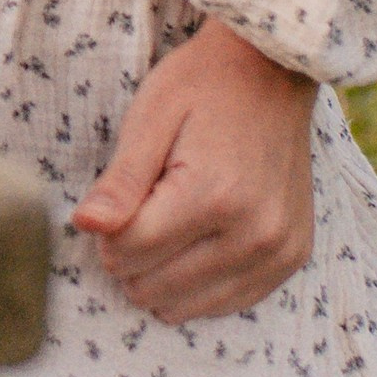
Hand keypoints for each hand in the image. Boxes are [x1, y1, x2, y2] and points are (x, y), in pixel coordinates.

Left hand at [73, 19, 318, 319]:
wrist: (274, 70)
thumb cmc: (203, 86)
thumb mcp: (150, 118)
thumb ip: (120, 182)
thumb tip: (85, 225)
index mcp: (214, 194)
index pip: (127, 252)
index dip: (106, 230)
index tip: (119, 199)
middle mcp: (255, 233)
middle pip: (152, 286)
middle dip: (132, 254)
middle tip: (146, 205)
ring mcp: (278, 251)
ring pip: (184, 306)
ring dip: (163, 273)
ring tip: (174, 220)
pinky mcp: (291, 260)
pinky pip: (226, 304)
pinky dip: (198, 284)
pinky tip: (198, 241)